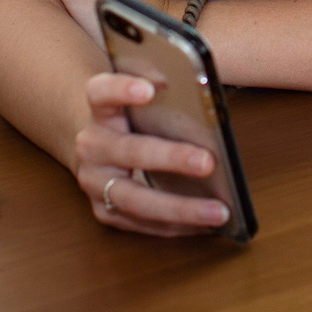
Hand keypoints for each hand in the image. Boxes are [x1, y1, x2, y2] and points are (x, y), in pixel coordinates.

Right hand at [74, 72, 232, 236]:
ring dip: (180, 207)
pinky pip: (141, 223)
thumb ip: (160, 86)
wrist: (98, 147)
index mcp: (100, 111)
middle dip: (171, 158)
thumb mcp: (141, 97)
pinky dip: (175, 225)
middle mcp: (92, 146)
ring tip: (218, 211)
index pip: (101, 93)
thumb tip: (194, 90)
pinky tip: (206, 225)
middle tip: (208, 162)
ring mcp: (95, 182)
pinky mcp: (103, 210)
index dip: (122, 89)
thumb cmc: (133, 118)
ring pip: (135, 199)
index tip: (150, 90)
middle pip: (129, 150)